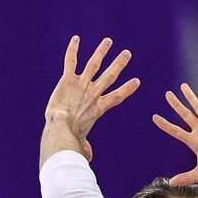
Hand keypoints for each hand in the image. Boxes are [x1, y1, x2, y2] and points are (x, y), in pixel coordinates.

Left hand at [43, 36, 139, 161]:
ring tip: (108, 41)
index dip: (127, 89)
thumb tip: (88, 158)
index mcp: (99, 108)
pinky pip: (71, 61)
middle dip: (119, 64)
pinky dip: (73, 50)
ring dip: (101, 51)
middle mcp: (93, 93)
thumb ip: (86, 148)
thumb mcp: (81, 143)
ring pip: (94, 64)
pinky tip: (75, 39)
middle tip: (127, 53)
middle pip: (110, 76)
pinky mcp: (67, 80)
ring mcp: (81, 85)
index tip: (136, 81)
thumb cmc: (70, 138)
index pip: (117, 96)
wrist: (61, 129)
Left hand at [152, 82, 197, 185]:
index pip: (176, 131)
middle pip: (185, 115)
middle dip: (176, 105)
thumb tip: (171, 183)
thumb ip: (186, 177)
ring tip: (183, 86)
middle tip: (167, 94)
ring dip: (191, 96)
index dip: (165, 125)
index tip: (154, 117)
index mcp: (193, 141)